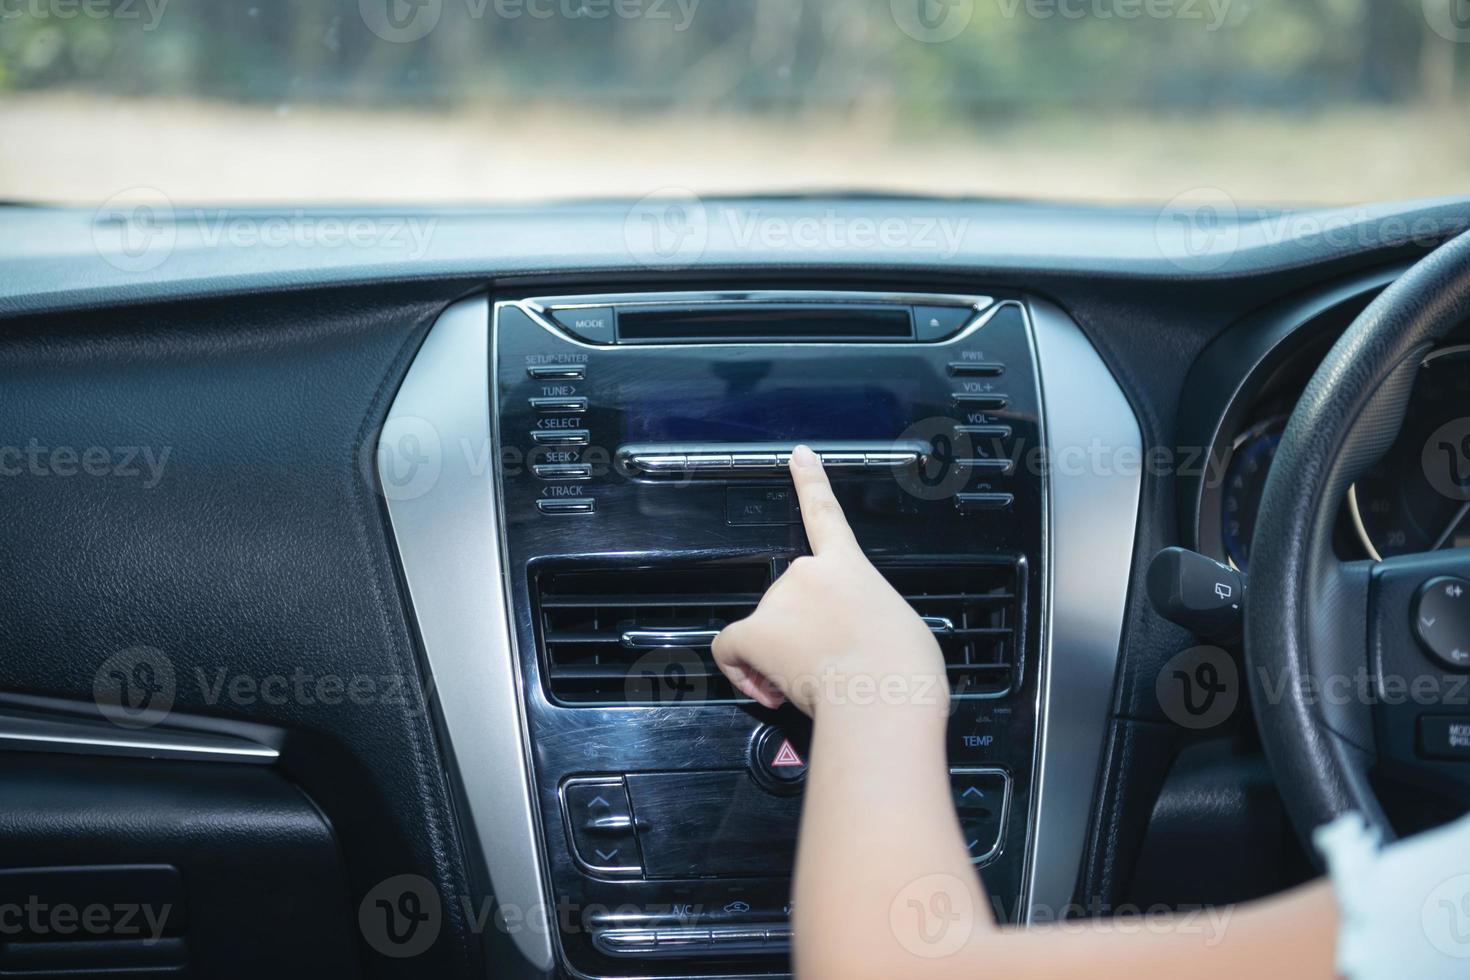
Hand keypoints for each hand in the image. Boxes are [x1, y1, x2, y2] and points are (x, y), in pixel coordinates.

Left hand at [712, 445, 947, 715]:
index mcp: (850, 567)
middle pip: (790, 602)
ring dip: (778, 658)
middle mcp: (808, 573)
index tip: (799, 456)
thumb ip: (867, 619)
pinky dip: (742, 672)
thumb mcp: (898, 626)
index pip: (825, 514)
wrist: (882, 691)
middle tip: (825, 668)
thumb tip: (855, 643)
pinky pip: (731, 649)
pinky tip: (764, 689)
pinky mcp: (755, 631)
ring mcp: (778, 600)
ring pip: (765, 632)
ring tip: (814, 684)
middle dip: (798, 635)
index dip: (811, 482)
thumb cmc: (902, 668)